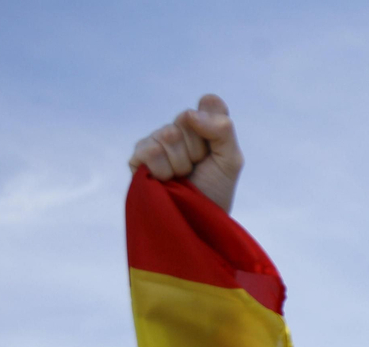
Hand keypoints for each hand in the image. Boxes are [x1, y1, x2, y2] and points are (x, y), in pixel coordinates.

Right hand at [128, 94, 242, 212]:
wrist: (198, 221)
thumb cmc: (215, 190)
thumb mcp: (231, 160)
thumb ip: (222, 129)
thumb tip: (190, 114)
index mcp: (201, 125)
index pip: (210, 104)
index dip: (216, 129)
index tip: (217, 150)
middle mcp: (177, 128)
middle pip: (187, 118)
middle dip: (198, 149)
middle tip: (198, 168)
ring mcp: (156, 141)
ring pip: (168, 134)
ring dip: (181, 163)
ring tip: (182, 177)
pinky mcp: (138, 158)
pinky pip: (150, 151)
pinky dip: (164, 171)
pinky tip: (166, 181)